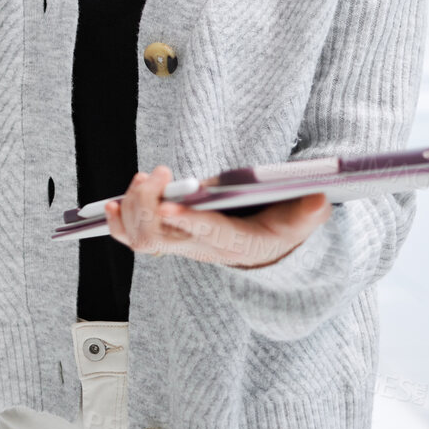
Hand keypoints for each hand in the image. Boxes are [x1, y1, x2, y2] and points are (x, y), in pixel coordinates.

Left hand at [102, 165, 332, 268]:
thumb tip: (320, 198)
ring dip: (133, 208)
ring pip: (141, 237)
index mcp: (232, 243)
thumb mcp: (299, 223)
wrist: (262, 254)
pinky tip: (108, 206)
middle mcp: (197, 248)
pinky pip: (131, 237)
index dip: (186, 221)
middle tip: (155, 174)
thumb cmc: (277, 232)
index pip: (205, 234)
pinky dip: (117, 223)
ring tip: (142, 178)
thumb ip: (307, 213)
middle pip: (158, 238)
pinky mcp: (165, 238)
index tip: (170, 205)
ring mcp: (177, 245)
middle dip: (148, 206)